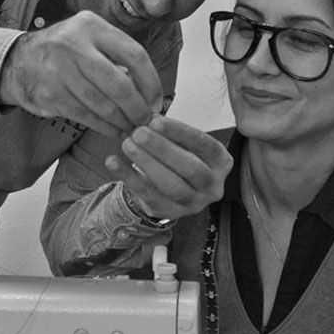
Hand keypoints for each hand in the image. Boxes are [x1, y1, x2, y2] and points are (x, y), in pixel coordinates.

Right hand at [0, 11, 162, 136]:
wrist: (18, 61)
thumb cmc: (65, 52)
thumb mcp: (89, 38)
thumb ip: (117, 55)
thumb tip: (151, 92)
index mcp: (91, 26)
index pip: (135, 55)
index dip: (151, 82)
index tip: (157, 101)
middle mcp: (74, 45)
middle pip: (120, 84)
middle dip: (138, 108)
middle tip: (147, 121)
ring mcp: (59, 70)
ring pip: (103, 104)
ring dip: (123, 121)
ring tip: (133, 128)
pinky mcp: (50, 94)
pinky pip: (86, 116)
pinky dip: (105, 127)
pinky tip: (115, 130)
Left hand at [104, 116, 233, 220]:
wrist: (175, 189)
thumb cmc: (181, 156)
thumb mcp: (183, 143)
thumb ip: (171, 132)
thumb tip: (149, 119)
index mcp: (221, 162)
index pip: (203, 144)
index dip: (179, 132)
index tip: (155, 121)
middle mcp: (213, 185)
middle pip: (190, 167)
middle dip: (162, 149)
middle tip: (138, 132)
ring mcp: (194, 203)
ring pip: (170, 185)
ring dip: (146, 163)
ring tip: (127, 144)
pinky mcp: (172, 213)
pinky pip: (149, 196)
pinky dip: (129, 177)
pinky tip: (113, 161)